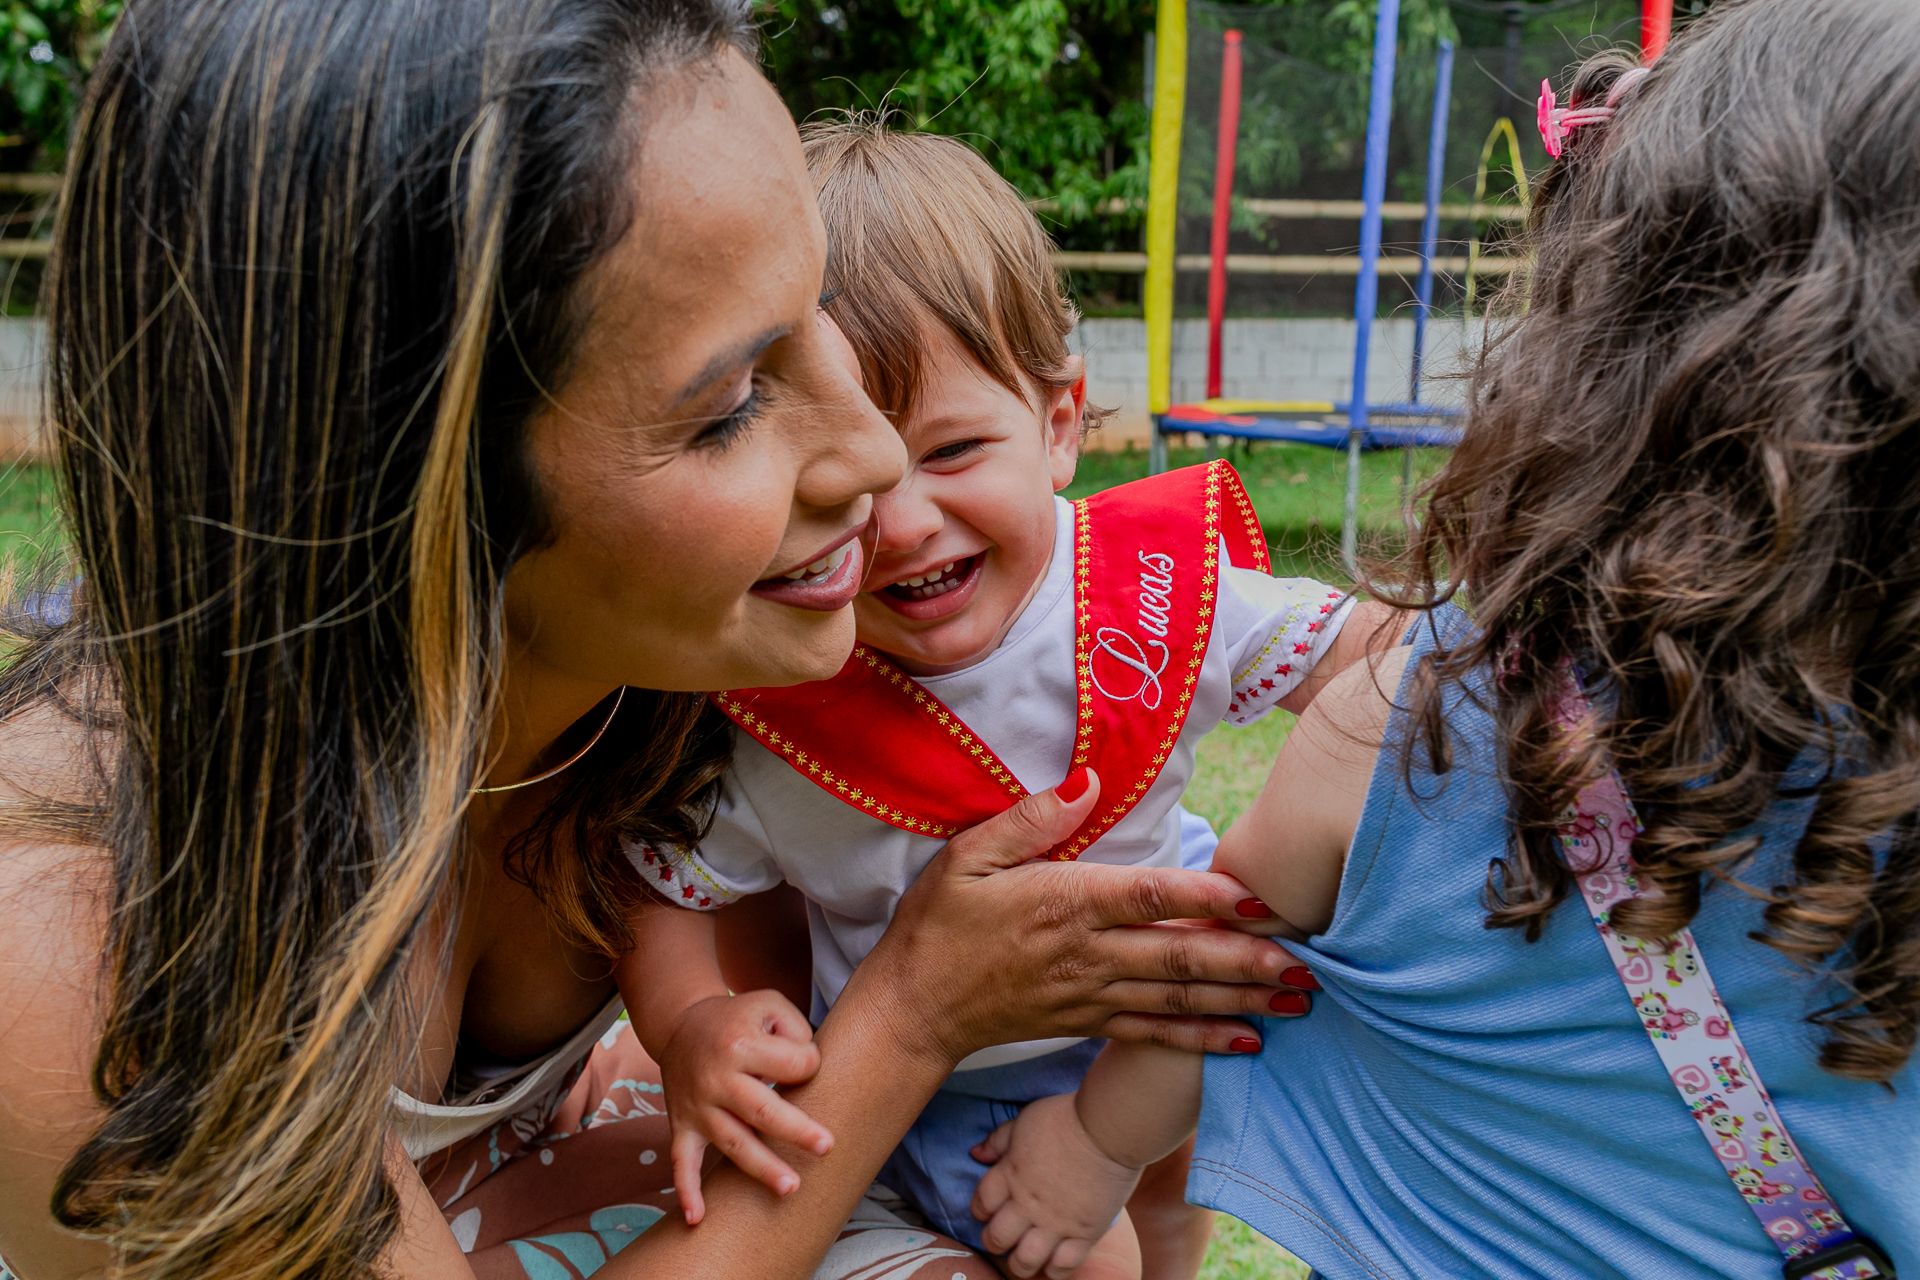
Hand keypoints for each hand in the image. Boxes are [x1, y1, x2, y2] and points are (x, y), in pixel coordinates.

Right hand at [657, 989, 831, 1224]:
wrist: (681, 1026)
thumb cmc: (738, 1019)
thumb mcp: (769, 1004)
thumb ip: (797, 1029)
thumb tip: (810, 1068)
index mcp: (741, 1045)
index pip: (792, 1066)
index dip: (809, 1063)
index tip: (808, 1062)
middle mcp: (717, 1078)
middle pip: (762, 1111)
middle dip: (796, 1131)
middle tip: (827, 1147)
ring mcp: (698, 1106)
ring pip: (733, 1143)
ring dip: (761, 1168)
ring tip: (791, 1188)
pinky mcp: (683, 1125)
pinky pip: (681, 1161)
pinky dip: (687, 1190)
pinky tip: (698, 1219)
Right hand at [847, 770, 1314, 1069]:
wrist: (913, 1008)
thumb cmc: (939, 924)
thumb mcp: (968, 855)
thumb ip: (1030, 818)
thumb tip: (1088, 778)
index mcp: (1064, 904)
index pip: (1148, 897)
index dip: (1208, 898)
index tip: (1261, 898)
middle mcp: (1087, 954)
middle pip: (1180, 957)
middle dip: (1249, 960)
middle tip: (1310, 962)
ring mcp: (1091, 995)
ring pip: (1178, 999)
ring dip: (1242, 998)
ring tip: (1300, 999)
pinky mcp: (1088, 1024)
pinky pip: (1155, 1035)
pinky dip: (1203, 1039)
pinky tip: (1248, 1040)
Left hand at [970, 1095, 1141, 1278]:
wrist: (1107, 1128)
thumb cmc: (1066, 1118)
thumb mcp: (1024, 1121)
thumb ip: (998, 1140)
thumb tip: (976, 1154)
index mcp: (1009, 1175)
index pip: (981, 1204)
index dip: (981, 1210)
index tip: (989, 1210)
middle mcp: (1027, 1204)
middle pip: (997, 1238)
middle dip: (995, 1241)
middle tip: (1004, 1237)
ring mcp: (1055, 1223)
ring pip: (1025, 1261)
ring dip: (1020, 1263)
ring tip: (1025, 1256)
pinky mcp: (1084, 1234)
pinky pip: (1063, 1267)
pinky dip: (1055, 1271)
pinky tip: (1054, 1262)